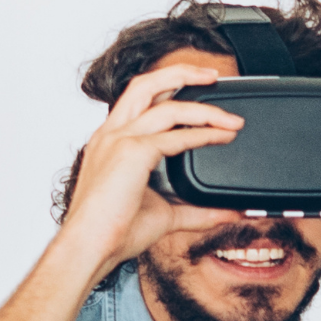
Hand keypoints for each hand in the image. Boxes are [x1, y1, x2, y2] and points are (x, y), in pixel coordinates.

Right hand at [58, 65, 247, 277]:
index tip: (198, 91)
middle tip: (213, 76)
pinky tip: (222, 138)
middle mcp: (112, 134)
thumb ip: (196, 212)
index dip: (169, 89)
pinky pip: (175, 136)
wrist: (89, 248)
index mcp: (110, 141)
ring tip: (232, 119)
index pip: (139, 100)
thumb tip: (228, 214)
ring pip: (166, 105)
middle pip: (145, 83)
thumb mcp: (163, 216)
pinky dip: (203, 134)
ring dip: (205, 108)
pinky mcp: (132, 152)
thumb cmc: (111, 233)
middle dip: (182, 72)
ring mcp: (119, 139)